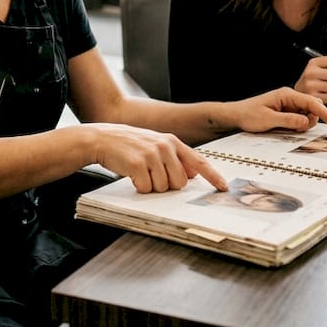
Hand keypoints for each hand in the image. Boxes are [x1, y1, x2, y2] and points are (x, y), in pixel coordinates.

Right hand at [88, 123, 227, 192]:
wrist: (102, 138)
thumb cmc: (130, 145)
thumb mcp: (156, 145)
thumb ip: (175, 157)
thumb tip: (192, 174)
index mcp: (172, 142)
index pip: (198, 161)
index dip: (212, 176)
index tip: (223, 187)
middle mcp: (165, 146)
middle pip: (180, 182)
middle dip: (167, 185)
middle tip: (153, 175)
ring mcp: (152, 155)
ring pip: (163, 188)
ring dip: (151, 186)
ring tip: (140, 172)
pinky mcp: (138, 164)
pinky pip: (146, 188)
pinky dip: (139, 187)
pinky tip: (131, 175)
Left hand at [232, 88, 326, 131]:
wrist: (236, 115)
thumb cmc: (248, 114)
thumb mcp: (269, 120)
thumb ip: (289, 120)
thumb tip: (307, 122)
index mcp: (286, 95)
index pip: (312, 102)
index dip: (325, 113)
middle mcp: (289, 97)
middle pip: (313, 107)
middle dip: (313, 119)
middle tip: (300, 129)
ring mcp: (288, 104)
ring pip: (307, 113)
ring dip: (305, 123)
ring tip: (288, 127)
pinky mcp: (286, 111)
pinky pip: (300, 117)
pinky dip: (299, 124)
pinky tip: (288, 127)